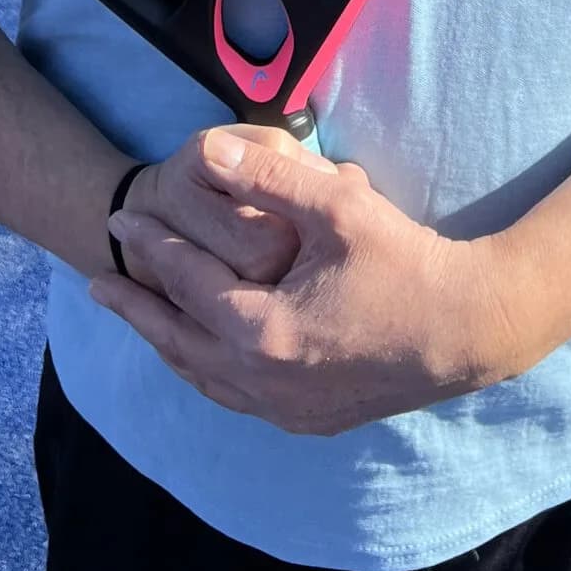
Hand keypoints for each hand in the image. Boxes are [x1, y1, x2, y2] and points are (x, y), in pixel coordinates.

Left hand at [92, 128, 519, 436]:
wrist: (472, 329)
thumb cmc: (408, 262)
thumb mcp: (339, 206)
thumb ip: (269, 180)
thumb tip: (210, 151)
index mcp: (261, 333)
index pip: (186, 286)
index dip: (152, 250)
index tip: (122, 221)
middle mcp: (263, 383)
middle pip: (178, 343)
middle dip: (137, 308)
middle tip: (99, 281)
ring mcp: (286, 410)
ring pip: (204, 378)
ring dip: (168, 343)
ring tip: (140, 315)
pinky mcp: (309, 419)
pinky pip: (236, 396)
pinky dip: (207, 370)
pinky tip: (203, 353)